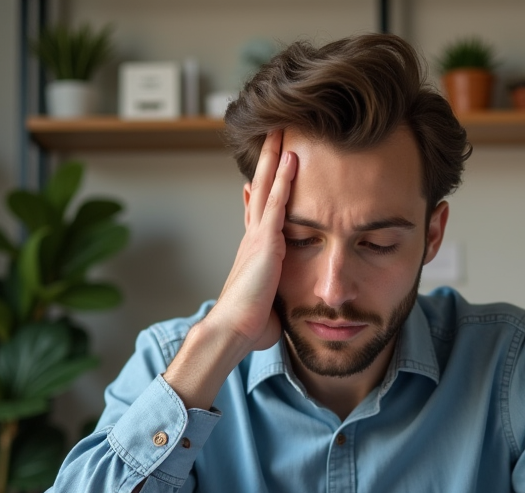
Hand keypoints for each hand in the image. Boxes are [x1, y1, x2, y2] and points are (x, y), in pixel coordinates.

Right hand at [162, 130, 296, 409]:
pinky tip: (292, 157)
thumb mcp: (267, 308)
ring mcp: (257, 236)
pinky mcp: (265, 240)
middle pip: (261, 191)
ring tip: (282, 130)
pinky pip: (277, 202)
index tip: (258, 177)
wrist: (232, 330)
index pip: (256, 216)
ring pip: (268, 187)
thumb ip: (274, 301)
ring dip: (275, 158)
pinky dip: (284, 178)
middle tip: (273, 136)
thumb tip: (277, 315)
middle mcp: (253, 239)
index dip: (257, 195)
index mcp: (253, 254)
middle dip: (268, 163)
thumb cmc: (249, 327)